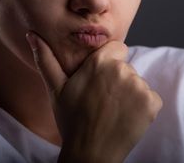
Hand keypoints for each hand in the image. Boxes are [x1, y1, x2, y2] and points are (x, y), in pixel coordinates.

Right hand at [26, 32, 162, 162]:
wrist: (90, 154)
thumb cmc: (71, 121)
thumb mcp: (55, 88)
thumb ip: (45, 58)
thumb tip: (31, 33)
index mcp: (100, 62)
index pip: (116, 48)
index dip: (108, 62)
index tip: (99, 80)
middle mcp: (122, 70)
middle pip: (126, 66)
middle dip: (117, 80)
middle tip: (101, 101)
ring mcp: (139, 86)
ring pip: (137, 82)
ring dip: (129, 94)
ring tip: (111, 111)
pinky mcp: (152, 103)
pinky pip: (150, 98)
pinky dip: (142, 107)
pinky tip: (125, 118)